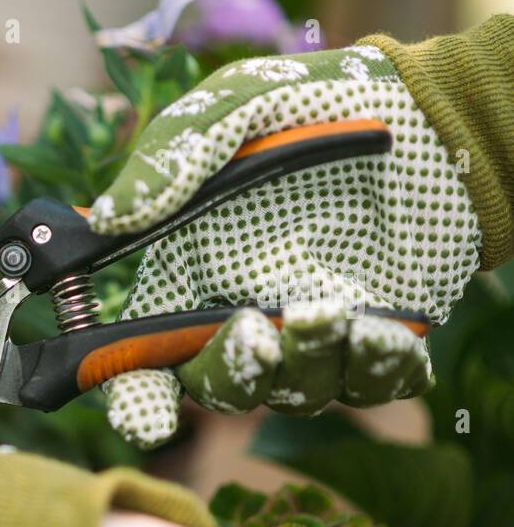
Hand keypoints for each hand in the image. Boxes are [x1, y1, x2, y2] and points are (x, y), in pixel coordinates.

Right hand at [88, 45, 480, 447]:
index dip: (137, 402)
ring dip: (306, 364)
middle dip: (232, 374)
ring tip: (328, 310)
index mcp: (184, 283)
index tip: (147, 419)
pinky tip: (378, 331)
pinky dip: (374, 369)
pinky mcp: (381, 338)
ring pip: (297, 393)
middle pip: (219, 390)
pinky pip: (374, 382)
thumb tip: (110, 218)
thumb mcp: (226, 111)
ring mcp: (312, 337)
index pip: (143, 365)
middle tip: (252, 330)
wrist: (415, 108)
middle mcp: (240, 321)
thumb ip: (166, 159)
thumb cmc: (302, 107)